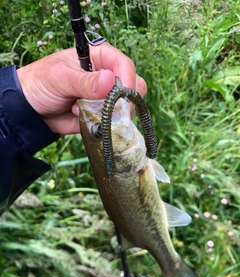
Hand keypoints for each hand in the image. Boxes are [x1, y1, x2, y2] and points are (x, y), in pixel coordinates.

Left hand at [16, 43, 146, 134]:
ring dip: (110, 113)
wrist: (29, 109)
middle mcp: (106, 77)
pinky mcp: (101, 115)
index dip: (128, 79)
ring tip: (85, 111)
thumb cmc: (41, 83)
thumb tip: (111, 80)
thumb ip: (85, 82)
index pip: (124, 65)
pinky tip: (83, 119)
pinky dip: (103, 124)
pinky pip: (112, 122)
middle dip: (124, 100)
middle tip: (109, 109)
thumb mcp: (61, 78)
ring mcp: (105, 98)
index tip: (123, 96)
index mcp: (99, 58)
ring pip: (125, 107)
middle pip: (132, 87)